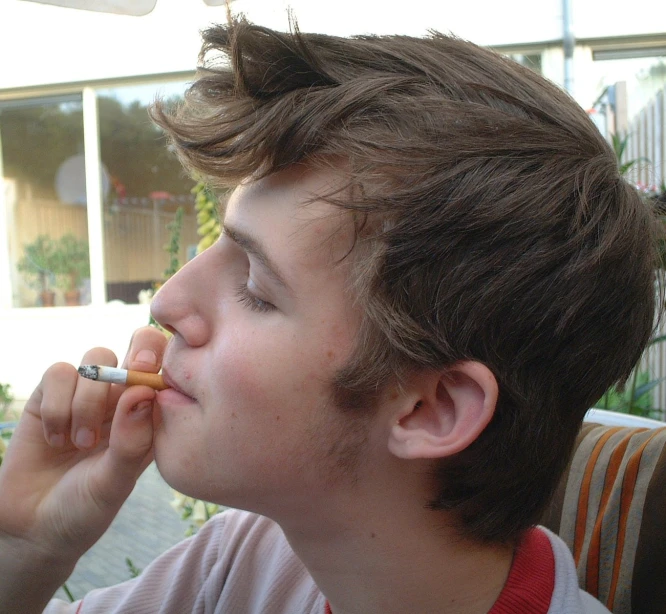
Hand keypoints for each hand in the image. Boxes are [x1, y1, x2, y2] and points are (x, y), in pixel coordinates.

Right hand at [0, 326, 166, 608]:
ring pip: (98, 357)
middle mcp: (125, 397)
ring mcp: (89, 393)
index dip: (170, 356)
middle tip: (136, 373)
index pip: (171, 366)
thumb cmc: (86, 509)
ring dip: (89, 399)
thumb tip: (144, 392)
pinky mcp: (51, 395)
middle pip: (141, 343)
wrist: (33, 528)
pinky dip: (57, 405)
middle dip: (140, 352)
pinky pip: (59, 372)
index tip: (155, 371)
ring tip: (83, 443)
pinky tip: (57, 440)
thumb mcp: (115, 483)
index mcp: (152, 414)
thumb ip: (132, 441)